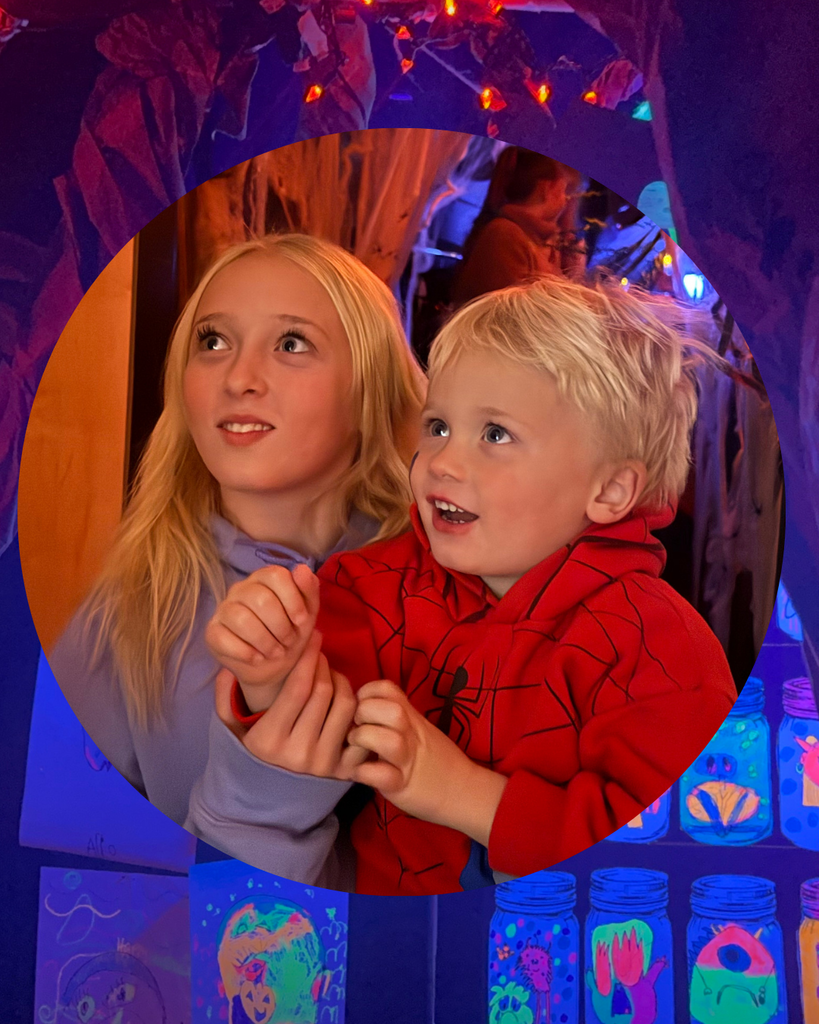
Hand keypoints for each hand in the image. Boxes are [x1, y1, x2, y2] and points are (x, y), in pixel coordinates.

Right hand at [206, 562, 319, 711]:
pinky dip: (246, 652)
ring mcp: (224, 609)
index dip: (292, 599)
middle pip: (260, 599)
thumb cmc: (291, 632)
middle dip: (281, 625)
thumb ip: (308, 589)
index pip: (276, 575)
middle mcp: (241, 588)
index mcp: (264, 578)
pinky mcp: (212, 631)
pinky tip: (258, 658)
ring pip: (241, 619)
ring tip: (276, 652)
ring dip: (265, 641)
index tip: (301, 621)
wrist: (275, 665)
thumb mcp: (307, 612)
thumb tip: (302, 569)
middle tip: (289, 641)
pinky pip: (223, 638)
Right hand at [216, 631, 367, 779]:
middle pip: (324, 692)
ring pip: (345, 706)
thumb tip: (226, 669)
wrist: (266, 807)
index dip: (308, 658)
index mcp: (269, 740)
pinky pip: (360, 730)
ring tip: (331, 674)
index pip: (297, 687)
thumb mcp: (230, 733)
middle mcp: (298, 753)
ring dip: (342, 681)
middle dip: (324, 664)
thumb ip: (225, 700)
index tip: (312, 639)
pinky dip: (357, 709)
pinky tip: (344, 699)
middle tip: (319, 653)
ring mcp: (323, 764)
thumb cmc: (248, 760)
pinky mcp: (343, 772)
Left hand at [342, 680, 507, 844]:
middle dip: (364, 713)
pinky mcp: (402, 786)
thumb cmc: (436, 759)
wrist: (463, 791)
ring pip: (388, 741)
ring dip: (364, 739)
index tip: (361, 704)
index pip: (388, 689)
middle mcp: (411, 735)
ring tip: (356, 747)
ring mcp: (408, 761)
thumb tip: (362, 706)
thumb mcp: (419, 728)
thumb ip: (397, 715)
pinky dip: (365, 772)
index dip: (368, 692)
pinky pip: (382, 776)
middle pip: (390, 711)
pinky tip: (360, 773)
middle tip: (356, 726)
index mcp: (412, 718)